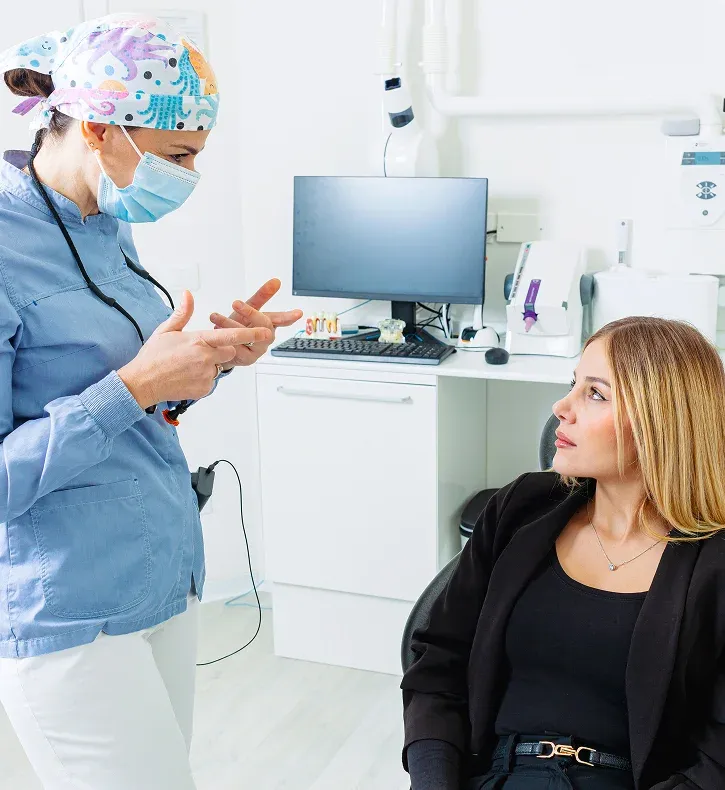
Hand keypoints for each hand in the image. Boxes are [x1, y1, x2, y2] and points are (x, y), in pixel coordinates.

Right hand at [118, 291, 271, 408]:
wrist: (142, 383)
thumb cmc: (153, 357)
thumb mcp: (166, 330)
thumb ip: (182, 312)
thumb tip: (188, 294)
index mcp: (198, 340)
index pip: (230, 335)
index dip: (250, 333)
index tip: (266, 331)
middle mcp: (205, 358)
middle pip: (228, 351)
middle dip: (221, 350)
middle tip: (198, 351)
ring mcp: (205, 374)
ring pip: (219, 366)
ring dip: (210, 364)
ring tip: (188, 364)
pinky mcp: (204, 388)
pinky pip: (211, 381)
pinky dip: (203, 378)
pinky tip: (186, 375)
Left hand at [209, 278, 302, 366]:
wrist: (221, 345)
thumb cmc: (237, 325)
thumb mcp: (248, 307)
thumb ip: (262, 295)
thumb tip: (276, 281)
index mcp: (268, 323)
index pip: (280, 318)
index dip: (289, 316)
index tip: (298, 313)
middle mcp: (266, 336)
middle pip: (265, 325)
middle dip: (250, 313)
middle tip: (236, 303)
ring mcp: (259, 349)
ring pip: (250, 336)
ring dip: (232, 326)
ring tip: (216, 318)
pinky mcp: (248, 359)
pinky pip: (239, 349)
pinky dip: (227, 341)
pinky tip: (218, 335)